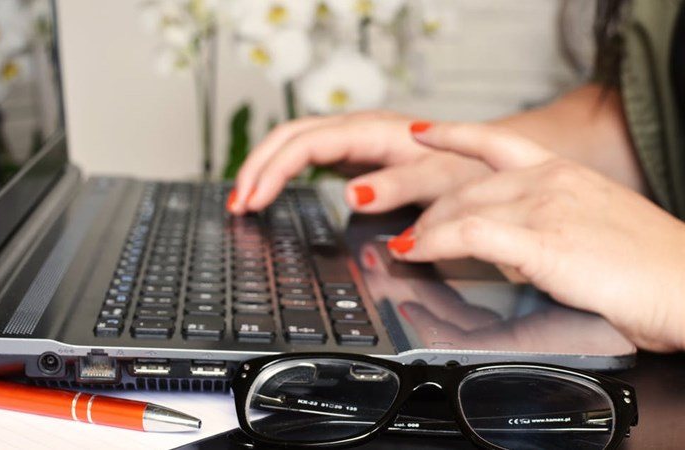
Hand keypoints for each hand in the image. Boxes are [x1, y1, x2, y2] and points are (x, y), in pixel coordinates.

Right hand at [227, 111, 489, 213]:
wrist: (486, 157)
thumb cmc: (467, 169)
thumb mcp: (440, 181)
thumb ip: (399, 185)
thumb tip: (352, 194)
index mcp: (373, 132)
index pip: (306, 145)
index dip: (273, 172)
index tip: (253, 202)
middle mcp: (358, 129)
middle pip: (289, 136)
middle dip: (257, 168)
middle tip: (237, 205)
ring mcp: (354, 139)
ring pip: (293, 141)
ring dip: (264, 167)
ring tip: (243, 198)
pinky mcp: (355, 153)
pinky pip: (306, 154)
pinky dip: (282, 171)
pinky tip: (270, 189)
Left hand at [387, 122, 684, 351]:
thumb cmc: (649, 266)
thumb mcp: (591, 226)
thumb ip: (546, 223)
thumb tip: (509, 244)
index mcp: (563, 172)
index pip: (496, 142)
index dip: (452, 134)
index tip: (423, 133)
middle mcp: (550, 180)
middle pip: (466, 187)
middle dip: (431, 213)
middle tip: (411, 232)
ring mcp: (545, 207)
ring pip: (461, 208)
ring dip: (425, 231)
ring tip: (406, 247)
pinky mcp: (543, 241)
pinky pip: (470, 235)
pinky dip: (434, 243)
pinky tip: (417, 252)